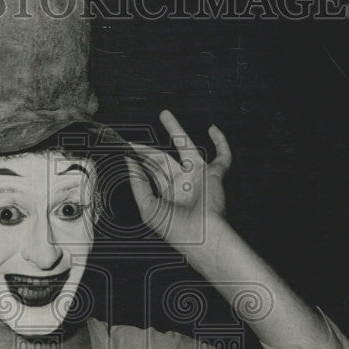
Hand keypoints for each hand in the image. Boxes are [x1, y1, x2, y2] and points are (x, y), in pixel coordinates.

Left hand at [126, 110, 231, 248]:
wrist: (201, 234)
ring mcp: (197, 176)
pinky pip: (223, 155)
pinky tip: (213, 129)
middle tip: (133, 140)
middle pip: (161, 158)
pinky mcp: (214, 174)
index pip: (149, 171)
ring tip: (164, 114)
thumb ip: (138, 183)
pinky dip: (221, 142)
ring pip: (186, 146)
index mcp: (166, 193)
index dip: (137, 161)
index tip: (125, 150)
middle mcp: (181, 183)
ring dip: (176, 130)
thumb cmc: (175, 228)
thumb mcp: (148, 206)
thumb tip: (129, 162)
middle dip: (147, 149)